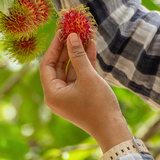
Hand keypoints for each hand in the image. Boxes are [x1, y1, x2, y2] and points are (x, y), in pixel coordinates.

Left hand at [39, 33, 131, 151]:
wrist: (112, 129)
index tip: (62, 32)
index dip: (54, 47)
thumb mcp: (87, 77)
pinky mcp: (79, 95)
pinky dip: (84, 63)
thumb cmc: (98, 105)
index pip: (47, 64)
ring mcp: (68, 95)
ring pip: (70, 69)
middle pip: (58, 66)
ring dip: (77, 53)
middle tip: (73, 30)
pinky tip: (91, 46)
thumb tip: (71, 36)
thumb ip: (78, 55)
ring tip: (84, 35)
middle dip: (67, 48)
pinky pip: (78, 76)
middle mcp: (57, 95)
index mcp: (52, 93)